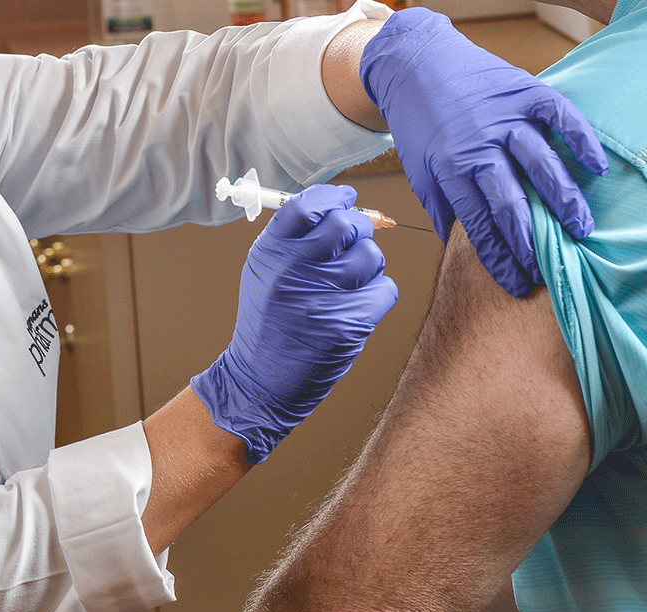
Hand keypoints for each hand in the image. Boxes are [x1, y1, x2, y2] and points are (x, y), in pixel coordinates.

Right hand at [191, 184, 397, 463]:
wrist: (261, 379)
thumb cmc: (270, 321)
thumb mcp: (266, 272)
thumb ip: (297, 239)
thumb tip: (343, 206)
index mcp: (270, 253)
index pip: (307, 205)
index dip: (333, 196)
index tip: (346, 197)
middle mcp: (293, 270)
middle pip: (345, 224)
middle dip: (358, 228)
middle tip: (354, 242)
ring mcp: (322, 297)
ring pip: (371, 256)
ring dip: (370, 264)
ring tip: (352, 281)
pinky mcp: (348, 324)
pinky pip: (385, 289)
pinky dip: (378, 295)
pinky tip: (358, 306)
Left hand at [360, 7, 608, 296]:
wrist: (416, 59)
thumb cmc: (418, 120)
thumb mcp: (419, 168)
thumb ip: (442, 207)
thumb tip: (458, 248)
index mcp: (450, 166)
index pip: (480, 223)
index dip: (500, 257)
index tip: (518, 283)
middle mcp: (479, 142)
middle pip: (512, 200)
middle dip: (532, 240)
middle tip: (550, 267)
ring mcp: (505, 115)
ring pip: (541, 162)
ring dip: (563, 199)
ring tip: (581, 228)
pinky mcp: (525, 89)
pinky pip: (560, 116)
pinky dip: (581, 140)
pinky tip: (596, 167)